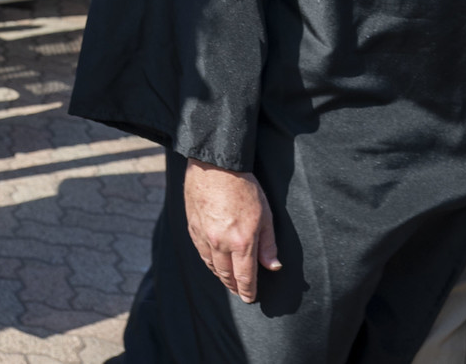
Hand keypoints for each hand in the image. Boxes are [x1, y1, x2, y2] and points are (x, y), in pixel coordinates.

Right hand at [183, 158, 279, 302]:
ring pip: (211, 265)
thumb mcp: (265, 215)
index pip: (245, 277)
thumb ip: (268, 244)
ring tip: (227, 280)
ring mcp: (204, 236)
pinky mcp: (192, 226)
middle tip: (239, 292)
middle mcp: (220, 243)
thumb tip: (273, 266)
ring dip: (220, 275)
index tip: (250, 298)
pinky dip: (208, 261)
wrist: (215, 166)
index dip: (248, 290)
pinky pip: (200, 251)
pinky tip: (213, 261)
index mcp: (241, 242)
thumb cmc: (244, 188)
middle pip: (226, 274)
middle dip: (234, 286)